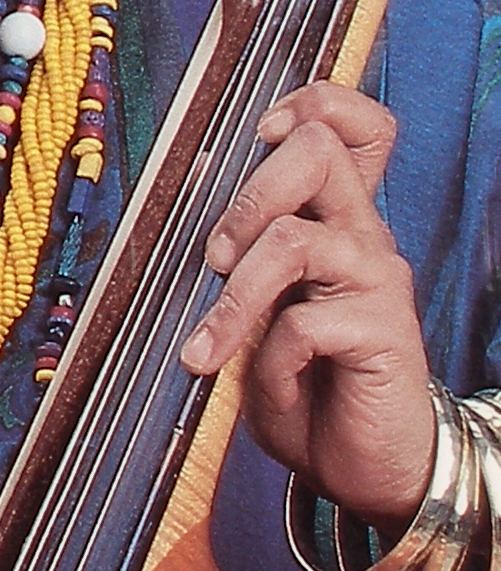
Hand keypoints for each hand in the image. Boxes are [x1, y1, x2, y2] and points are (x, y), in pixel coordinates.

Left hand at [176, 82, 435, 523]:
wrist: (365, 466)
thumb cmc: (305, 382)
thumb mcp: (258, 312)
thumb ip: (239, 261)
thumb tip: (186, 208)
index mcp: (337, 220)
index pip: (353, 126)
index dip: (313, 104)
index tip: (262, 133)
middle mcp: (363, 238)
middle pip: (321, 151)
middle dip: (249, 192)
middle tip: (215, 257)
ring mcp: (376, 283)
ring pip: (294, 238)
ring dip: (236, 293)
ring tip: (211, 342)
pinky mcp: (383, 335)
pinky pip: (303, 324)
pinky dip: (266, 359)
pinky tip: (268, 386)